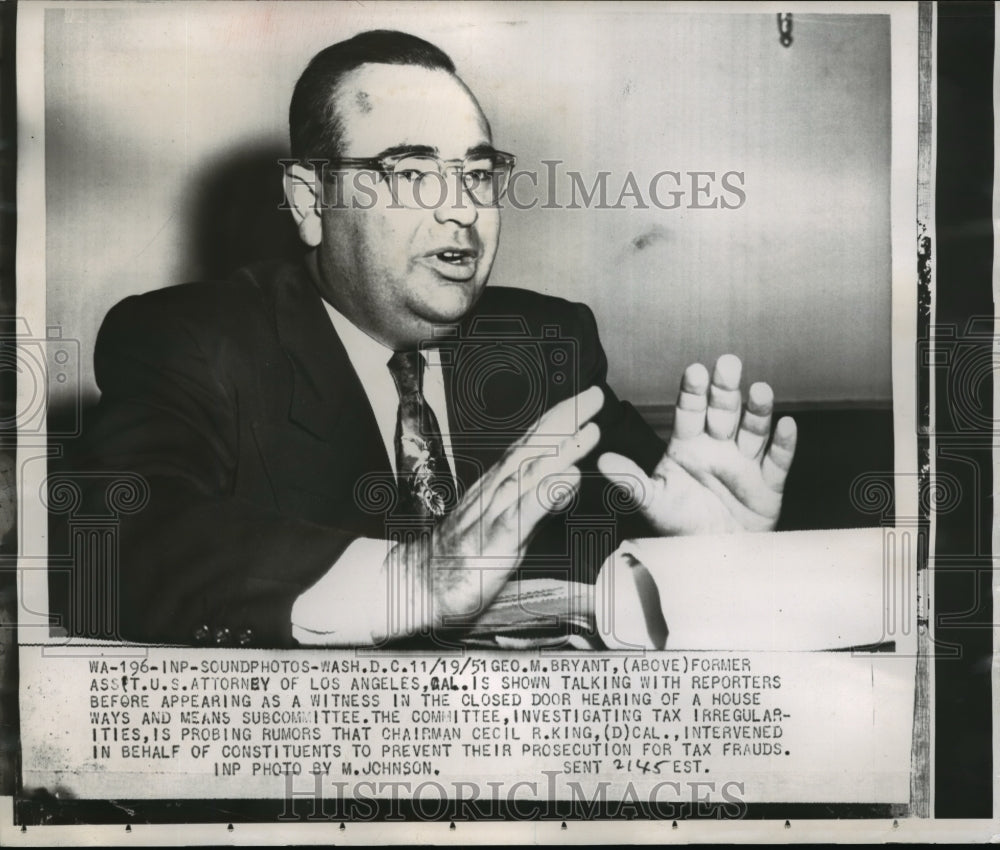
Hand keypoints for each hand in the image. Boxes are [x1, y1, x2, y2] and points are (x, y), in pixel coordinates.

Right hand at [382, 386, 604, 638]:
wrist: (419, 583)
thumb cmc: (463, 554)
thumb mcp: (507, 522)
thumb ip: (537, 500)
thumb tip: (568, 477)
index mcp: (499, 484)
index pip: (532, 443)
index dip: (560, 418)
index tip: (587, 397)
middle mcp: (496, 490)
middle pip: (532, 448)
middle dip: (564, 420)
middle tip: (595, 395)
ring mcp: (494, 513)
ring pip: (529, 475)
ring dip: (560, 451)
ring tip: (589, 431)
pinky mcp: (494, 542)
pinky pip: (522, 514)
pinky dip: (545, 494)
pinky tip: (567, 480)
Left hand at [598, 354, 796, 534]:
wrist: (711, 558)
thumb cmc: (680, 527)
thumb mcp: (653, 502)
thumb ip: (631, 480)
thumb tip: (603, 460)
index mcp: (688, 446)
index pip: (689, 412)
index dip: (693, 392)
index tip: (695, 371)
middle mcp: (717, 447)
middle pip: (723, 412)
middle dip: (725, 389)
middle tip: (728, 364)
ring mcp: (744, 462)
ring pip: (753, 429)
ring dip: (757, 410)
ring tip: (759, 391)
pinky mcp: (768, 483)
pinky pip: (778, 460)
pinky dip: (783, 443)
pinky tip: (786, 424)